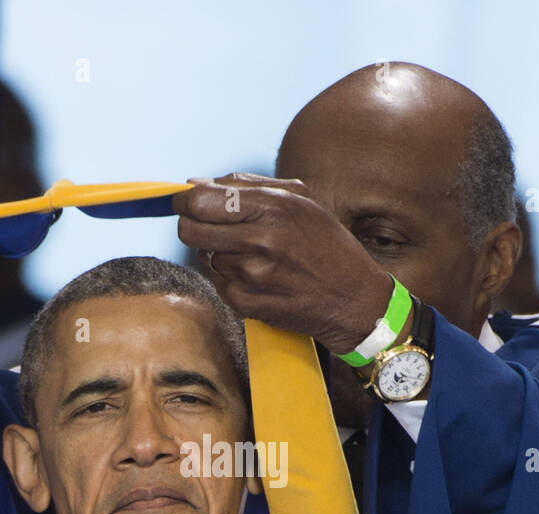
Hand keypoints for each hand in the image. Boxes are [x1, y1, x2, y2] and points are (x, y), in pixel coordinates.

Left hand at [172, 174, 394, 355]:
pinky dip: (231, 281)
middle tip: (208, 227)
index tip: (184, 202)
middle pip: (190, 230)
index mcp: (274, 207)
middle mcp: (261, 239)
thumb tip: (195, 183)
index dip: (184, 201)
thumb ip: (248, 185)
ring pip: (206, 257)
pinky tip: (258, 278)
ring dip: (220, 254)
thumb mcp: (301, 200)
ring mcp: (254, 275)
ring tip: (253, 255)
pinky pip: (219, 285)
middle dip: (192, 225)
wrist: (355, 300)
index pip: (201, 201)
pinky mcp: (250, 303)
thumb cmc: (327, 245)